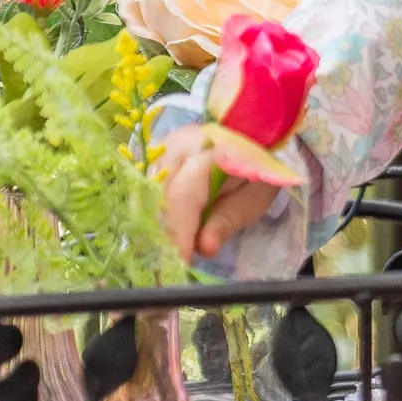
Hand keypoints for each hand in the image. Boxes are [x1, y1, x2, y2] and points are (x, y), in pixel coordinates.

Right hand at [156, 127, 280, 260]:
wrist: (255, 139)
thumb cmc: (256, 171)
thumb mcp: (254, 198)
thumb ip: (228, 221)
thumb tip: (204, 249)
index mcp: (209, 151)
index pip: (182, 195)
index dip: (179, 231)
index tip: (181, 261)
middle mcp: (178, 144)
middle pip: (157, 196)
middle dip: (165, 231)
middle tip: (176, 260)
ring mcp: (163, 146)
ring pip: (146, 192)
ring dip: (157, 222)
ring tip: (172, 245)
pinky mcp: (156, 153)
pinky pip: (145, 186)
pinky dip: (154, 210)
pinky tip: (164, 229)